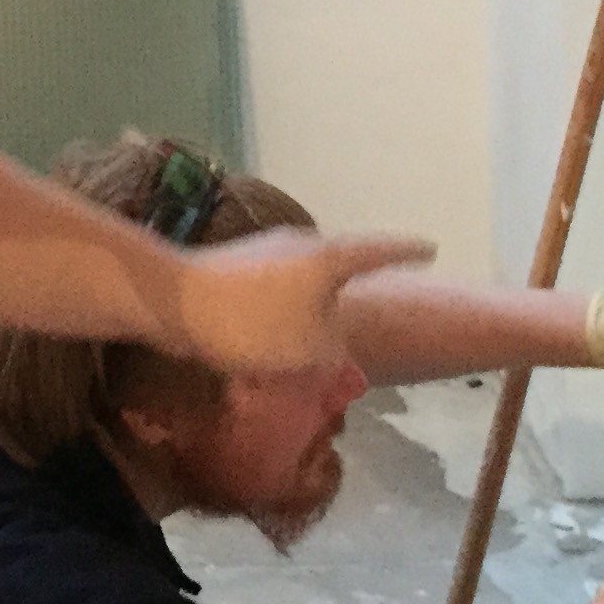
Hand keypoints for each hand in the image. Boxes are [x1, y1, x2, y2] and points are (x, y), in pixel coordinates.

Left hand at [179, 226, 437, 374]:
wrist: (172, 300)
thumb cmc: (251, 321)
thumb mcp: (308, 348)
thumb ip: (333, 353)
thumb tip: (333, 352)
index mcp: (328, 257)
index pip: (380, 251)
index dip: (408, 253)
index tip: (431, 249)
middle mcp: (300, 246)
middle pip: (338, 272)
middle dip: (347, 304)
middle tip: (358, 330)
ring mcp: (264, 255)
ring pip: (302, 291)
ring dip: (309, 321)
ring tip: (310, 357)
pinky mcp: (233, 273)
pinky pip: (272, 301)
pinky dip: (280, 326)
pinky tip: (269, 355)